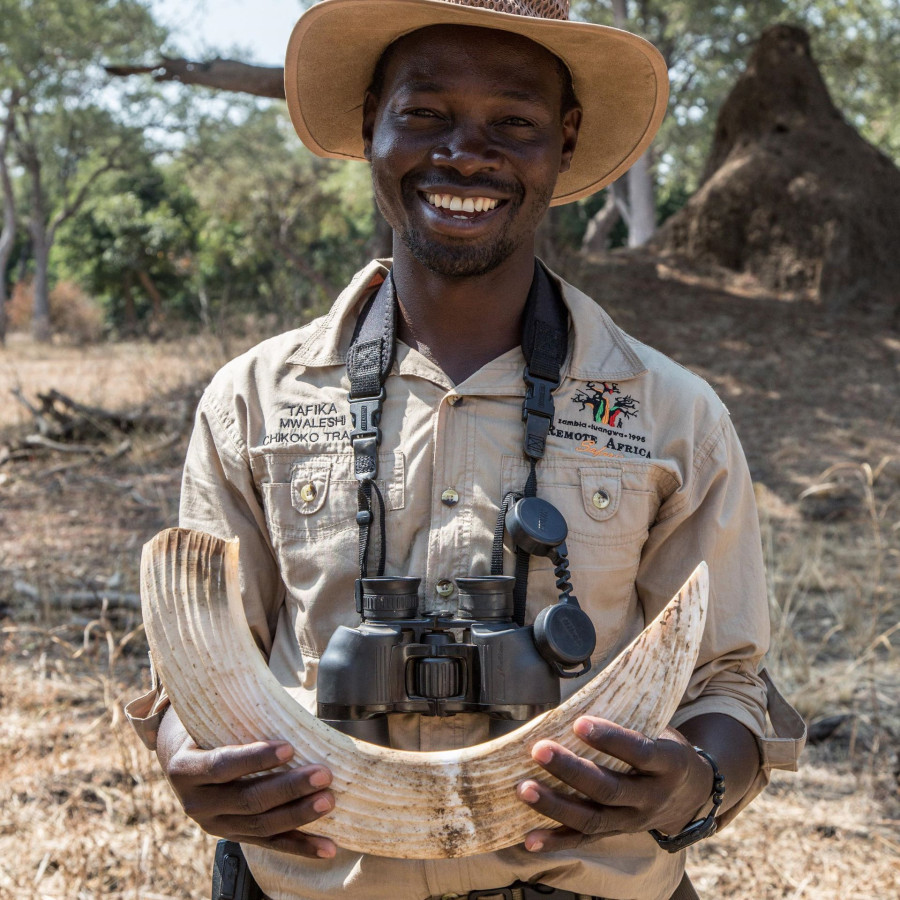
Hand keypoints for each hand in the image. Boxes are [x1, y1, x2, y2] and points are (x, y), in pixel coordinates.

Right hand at [158, 710, 336, 858]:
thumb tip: (282, 682)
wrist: (179, 757)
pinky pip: (269, 844)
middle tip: (324, 773)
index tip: (289, 746)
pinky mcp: (233, 836)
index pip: (222, 766)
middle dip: (289, 788)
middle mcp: (196, 803)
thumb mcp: (208, 713)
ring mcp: (215, 825)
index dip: (255, 758)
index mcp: (185, 768)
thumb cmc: (205, 725)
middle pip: (247, 799)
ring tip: (329, 801)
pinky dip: (300, 847)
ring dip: (298, 815)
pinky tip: (328, 848)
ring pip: (260, 825)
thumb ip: (235, 706)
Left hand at [516, 717, 713, 852]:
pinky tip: (529, 840)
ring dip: (555, 806)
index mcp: (668, 764)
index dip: (610, 738)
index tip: (578, 722)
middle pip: (609, 788)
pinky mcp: (618, 834)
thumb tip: (583, 698)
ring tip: (524, 789)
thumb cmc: (665, 748)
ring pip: (594, 818)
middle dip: (571, 770)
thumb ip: (630, 720)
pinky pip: (585, 841)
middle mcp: (652, 797)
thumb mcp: (661, 730)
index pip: (639, 752)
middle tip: (539, 750)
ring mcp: (635, 821)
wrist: (693, 795)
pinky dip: (556, 841)